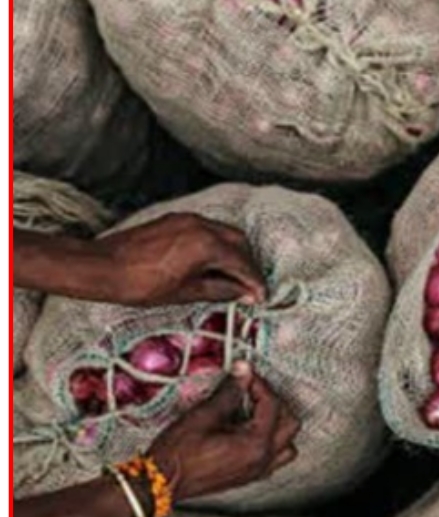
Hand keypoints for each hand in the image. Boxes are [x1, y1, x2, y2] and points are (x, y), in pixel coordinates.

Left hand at [94, 214, 266, 306]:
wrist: (101, 266)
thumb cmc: (139, 284)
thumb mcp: (185, 293)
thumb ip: (220, 290)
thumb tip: (243, 294)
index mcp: (207, 244)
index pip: (242, 263)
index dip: (254, 282)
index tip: (260, 296)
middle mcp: (201, 225)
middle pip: (239, 242)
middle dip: (248, 263)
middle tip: (249, 286)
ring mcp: (187, 219)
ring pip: (224, 233)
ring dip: (233, 252)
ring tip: (231, 275)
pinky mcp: (175, 220)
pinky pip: (207, 229)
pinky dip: (216, 244)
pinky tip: (210, 262)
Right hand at [148, 362, 299, 501]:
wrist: (159, 483)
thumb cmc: (178, 453)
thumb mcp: (203, 416)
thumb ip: (229, 393)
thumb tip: (243, 371)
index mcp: (256, 444)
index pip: (272, 405)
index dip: (259, 385)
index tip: (245, 375)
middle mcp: (263, 460)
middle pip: (290, 424)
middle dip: (274, 403)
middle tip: (252, 392)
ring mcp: (257, 471)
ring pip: (287, 444)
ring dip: (277, 425)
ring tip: (255, 412)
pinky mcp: (248, 477)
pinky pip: (274, 458)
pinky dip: (270, 442)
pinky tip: (249, 432)